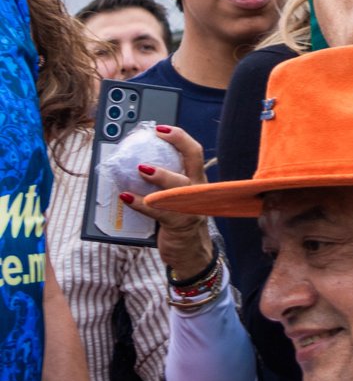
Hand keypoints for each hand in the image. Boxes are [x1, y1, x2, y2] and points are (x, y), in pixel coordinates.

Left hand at [122, 126, 211, 277]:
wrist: (190, 252)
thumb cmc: (180, 219)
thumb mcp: (179, 197)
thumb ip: (167, 181)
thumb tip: (137, 164)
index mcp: (197, 179)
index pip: (194, 152)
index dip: (179, 137)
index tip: (161, 128)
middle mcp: (197, 189)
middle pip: (193, 159)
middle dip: (178, 142)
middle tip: (157, 135)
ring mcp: (190, 205)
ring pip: (178, 184)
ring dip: (160, 174)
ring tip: (141, 168)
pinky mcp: (178, 223)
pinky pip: (158, 209)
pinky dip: (140, 203)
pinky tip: (126, 197)